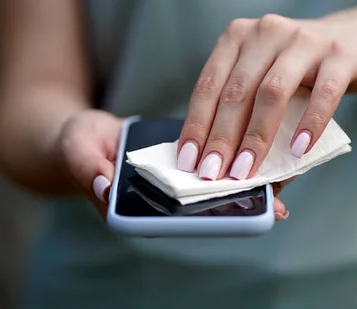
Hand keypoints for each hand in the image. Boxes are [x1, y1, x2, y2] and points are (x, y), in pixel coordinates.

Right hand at [56, 110, 288, 219]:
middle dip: (239, 206)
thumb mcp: (76, 151)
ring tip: (279, 179)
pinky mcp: (182, 164)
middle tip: (276, 207)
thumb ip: (86, 169)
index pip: (177, 221)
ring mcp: (173, 183)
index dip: (209, 221)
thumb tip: (103, 186)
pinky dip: (232, 158)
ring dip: (243, 184)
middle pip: (203, 209)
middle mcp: (160, 200)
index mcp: (138, 208)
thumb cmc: (77, 146)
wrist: (85, 134)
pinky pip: (209, 163)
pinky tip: (258, 150)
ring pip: (211, 189)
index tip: (241, 217)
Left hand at [178, 13, 356, 181]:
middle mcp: (266, 32)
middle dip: (222, 138)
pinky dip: (309, 124)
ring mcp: (304, 40)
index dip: (197, 125)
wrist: (356, 41)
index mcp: (238, 37)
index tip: (190, 162)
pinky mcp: (339, 55)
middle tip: (214, 174)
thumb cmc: (301, 72)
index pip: (209, 85)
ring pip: (272, 91)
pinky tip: (299, 150)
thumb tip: (242, 183)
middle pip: (237, 91)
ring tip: (248, 169)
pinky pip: (323, 93)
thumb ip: (250, 122)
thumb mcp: (269, 84)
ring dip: (257, 136)